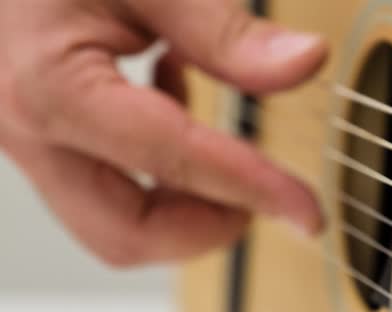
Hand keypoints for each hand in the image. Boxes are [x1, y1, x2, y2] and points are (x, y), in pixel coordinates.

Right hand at [0, 0, 326, 266]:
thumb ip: (224, 31)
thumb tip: (300, 64)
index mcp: (53, 87)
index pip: (173, 161)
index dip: (251, 187)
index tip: (303, 207)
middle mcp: (30, 133)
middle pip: (127, 232)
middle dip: (207, 226)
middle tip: (264, 195)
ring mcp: (31, 142)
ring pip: (112, 221)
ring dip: (182, 202)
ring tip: (219, 142)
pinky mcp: (45, 139)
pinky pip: (104, 186)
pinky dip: (157, 172)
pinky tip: (174, 105)